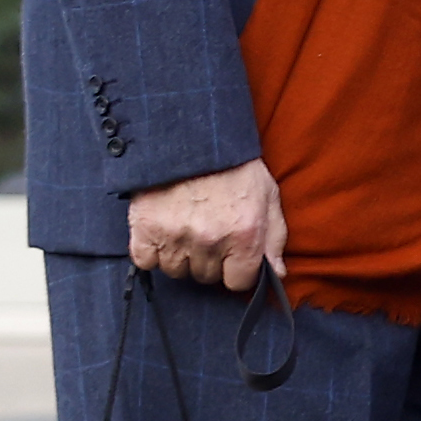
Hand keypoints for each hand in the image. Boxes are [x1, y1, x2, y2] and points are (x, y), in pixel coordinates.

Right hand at [129, 160, 283, 294]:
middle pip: (206, 277)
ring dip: (181, 256)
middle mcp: (210, 241)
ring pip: (176, 271)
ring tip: (186, 228)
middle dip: (209, 260)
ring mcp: (175, 237)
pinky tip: (162, 233)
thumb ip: (274, 239)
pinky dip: (151, 252)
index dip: (236, 269)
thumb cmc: (235, 168)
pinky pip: (146, 261)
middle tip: (208, 232)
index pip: (238, 282)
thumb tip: (276, 274)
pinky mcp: (144, 229)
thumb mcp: (267, 197)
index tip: (232, 256)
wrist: (193, 138)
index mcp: (244, 236)